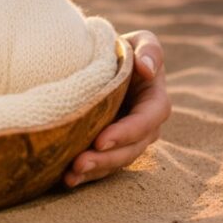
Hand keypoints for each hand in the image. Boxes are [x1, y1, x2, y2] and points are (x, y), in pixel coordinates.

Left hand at [63, 30, 171, 187]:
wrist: (105, 60)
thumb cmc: (124, 48)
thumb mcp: (142, 41)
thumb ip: (150, 50)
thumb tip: (147, 69)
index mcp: (155, 102)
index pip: (146, 122)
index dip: (126, 133)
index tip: (101, 140)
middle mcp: (145, 127)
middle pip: (130, 149)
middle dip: (106, 159)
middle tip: (79, 163)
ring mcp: (128, 140)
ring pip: (115, 162)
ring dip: (94, 171)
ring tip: (70, 175)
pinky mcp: (110, 148)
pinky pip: (102, 165)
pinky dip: (86, 175)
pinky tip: (67, 180)